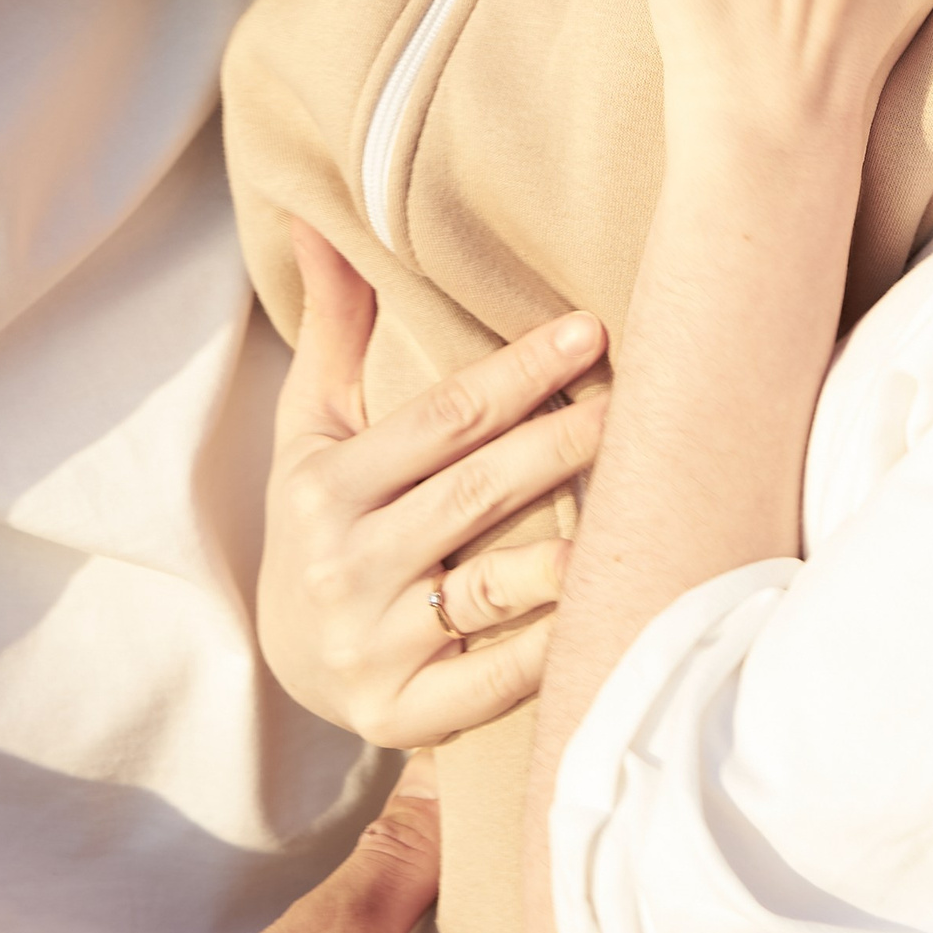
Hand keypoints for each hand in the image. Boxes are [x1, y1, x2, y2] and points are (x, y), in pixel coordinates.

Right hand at [259, 221, 609, 745]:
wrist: (288, 662)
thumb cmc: (322, 518)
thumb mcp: (311, 427)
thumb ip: (334, 326)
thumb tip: (317, 216)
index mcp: (326, 487)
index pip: (442, 420)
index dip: (520, 373)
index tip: (591, 330)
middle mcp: (345, 567)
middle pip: (478, 493)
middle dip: (565, 442)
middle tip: (644, 401)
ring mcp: (375, 647)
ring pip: (496, 589)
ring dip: (572, 551)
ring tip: (641, 504)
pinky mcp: (404, 716)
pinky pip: (497, 680)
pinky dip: (555, 649)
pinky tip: (611, 609)